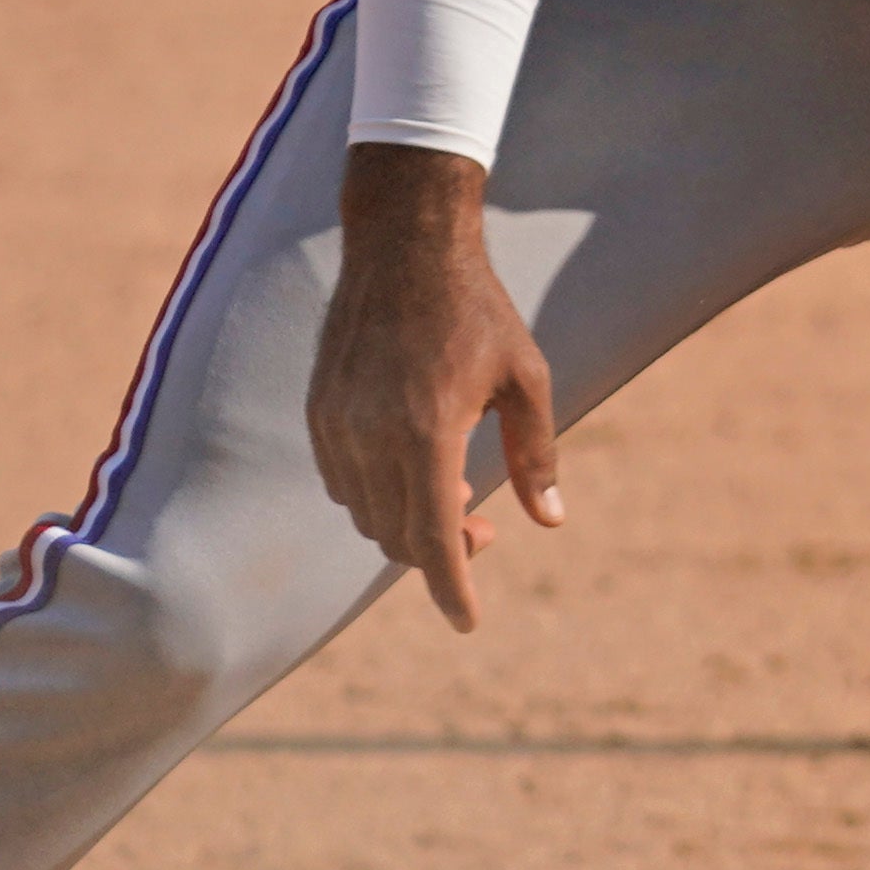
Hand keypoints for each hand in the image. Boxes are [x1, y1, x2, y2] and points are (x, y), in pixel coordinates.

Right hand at [305, 142, 563, 629]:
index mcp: (426, 430)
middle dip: (442, 552)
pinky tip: (416, 466)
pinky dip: (379, 497)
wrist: (404, 247)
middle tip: (485, 525)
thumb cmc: (479, 311)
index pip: (431, 537)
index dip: (452, 587)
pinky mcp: (319, 412)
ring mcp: (337, 424)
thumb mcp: (527, 380)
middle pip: (399, 537)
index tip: (468, 622)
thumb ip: (537, 455)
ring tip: (456, 489)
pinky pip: (343, 484)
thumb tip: (550, 520)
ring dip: (409, 524)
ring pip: (368, 516)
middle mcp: (370, 434)